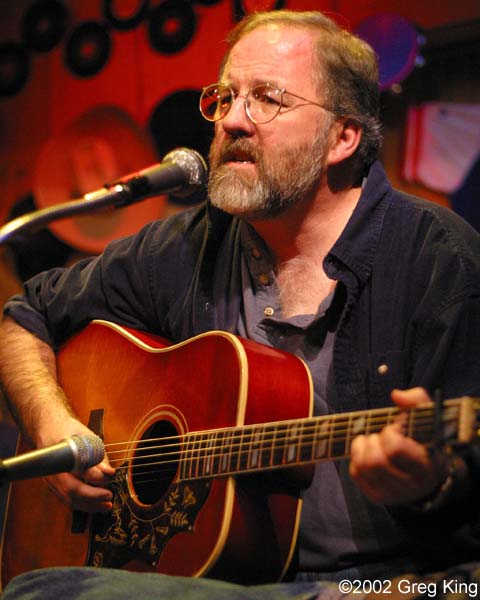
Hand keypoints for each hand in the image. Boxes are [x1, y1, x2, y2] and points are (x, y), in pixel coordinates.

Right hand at [39, 417, 114, 512]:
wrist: (47, 431)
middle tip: (109, 495)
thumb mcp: (85, 435)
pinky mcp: (53, 487)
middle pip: (71, 489)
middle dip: (93, 495)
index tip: (110, 475)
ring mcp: (51, 480)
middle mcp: (53, 469)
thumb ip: (97, 453)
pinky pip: (67, 500)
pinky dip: (83, 505)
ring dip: (89, 505)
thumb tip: (108, 472)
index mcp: (61, 452)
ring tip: (107, 506)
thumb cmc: (68, 431)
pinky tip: (97, 506)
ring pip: (68, 499)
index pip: (79, 468)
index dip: (95, 475)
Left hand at [349, 387, 447, 505]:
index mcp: (428, 464)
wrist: (428, 470)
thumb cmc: (424, 437)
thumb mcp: (428, 416)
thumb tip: (396, 395)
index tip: (395, 429)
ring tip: (372, 441)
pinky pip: (356, 474)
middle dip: (373, 442)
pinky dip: (356, 458)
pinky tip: (367, 452)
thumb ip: (416, 399)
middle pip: (376, 461)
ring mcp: (396, 494)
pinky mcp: (380, 497)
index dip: (389, 434)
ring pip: (364, 468)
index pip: (395, 449)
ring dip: (362, 448)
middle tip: (381, 435)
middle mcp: (413, 484)